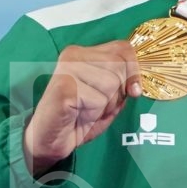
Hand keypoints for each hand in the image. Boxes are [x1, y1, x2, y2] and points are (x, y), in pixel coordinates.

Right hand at [22, 40, 141, 175]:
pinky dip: (94, 112)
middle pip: (120, 65)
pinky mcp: (63, 86)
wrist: (49, 140)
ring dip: (106, 104)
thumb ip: (123, 84)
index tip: (134, 90)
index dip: (135, 71)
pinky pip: (98, 98)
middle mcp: (74, 54)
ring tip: (87, 110)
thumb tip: (137, 84)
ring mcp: (67, 68)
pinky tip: (78, 114)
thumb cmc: (78, 118)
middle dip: (118, 92)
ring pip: (111, 82)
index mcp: (84, 52)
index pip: (123, 48)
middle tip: (99, 105)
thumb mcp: (108, 98)